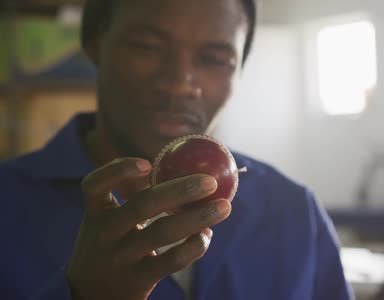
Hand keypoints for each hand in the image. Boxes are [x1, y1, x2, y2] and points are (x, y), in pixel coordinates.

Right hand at [67, 158, 230, 299]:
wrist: (92, 297)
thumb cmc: (112, 247)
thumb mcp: (110, 223)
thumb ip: (136, 198)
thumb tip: (184, 164)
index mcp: (96, 212)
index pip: (94, 184)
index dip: (119, 170)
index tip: (148, 163)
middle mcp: (104, 233)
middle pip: (143, 205)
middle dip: (180, 190)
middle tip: (211, 181)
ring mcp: (120, 258)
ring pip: (163, 232)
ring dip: (198, 217)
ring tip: (224, 207)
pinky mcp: (137, 280)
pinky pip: (172, 261)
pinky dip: (194, 246)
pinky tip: (206, 235)